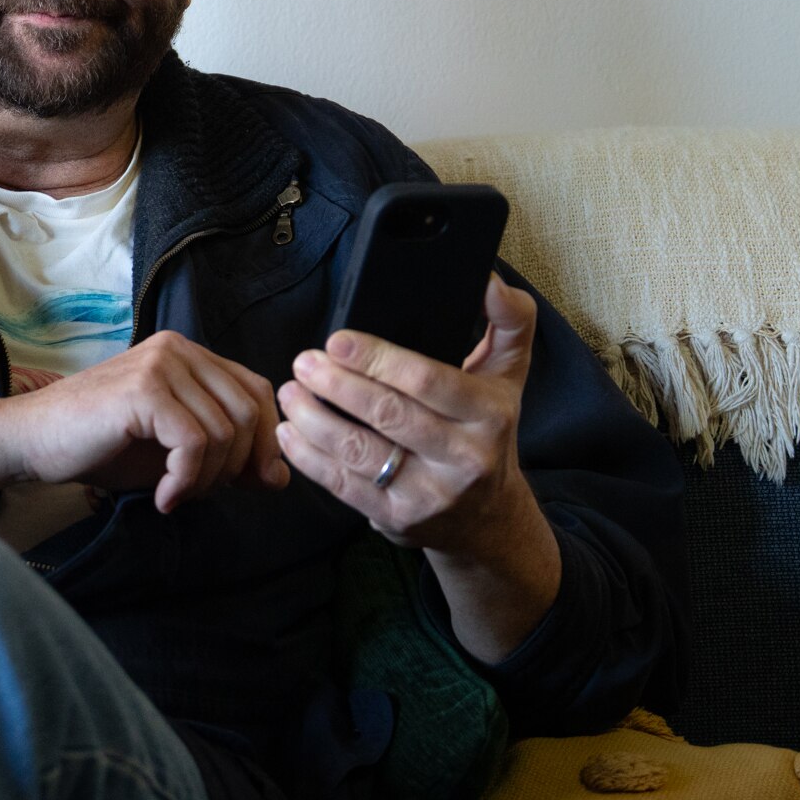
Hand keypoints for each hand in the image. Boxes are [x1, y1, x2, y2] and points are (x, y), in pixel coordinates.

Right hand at [0, 331, 289, 515]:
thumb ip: (227, 459)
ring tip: (174, 493)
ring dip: (207, 479)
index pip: (257, 392)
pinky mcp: (144, 389)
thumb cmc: (100, 447)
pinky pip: (195, 442)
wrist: (32, 442)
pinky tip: (162, 496)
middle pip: (249, 411)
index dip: (261, 443)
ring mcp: (161, 364)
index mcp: (190, 356)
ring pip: (225, 430)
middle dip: (236, 466)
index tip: (241, 483)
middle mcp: (179, 349)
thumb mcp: (174, 455)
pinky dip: (185, 480)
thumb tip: (281, 478)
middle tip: (197, 492)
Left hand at [275, 277, 561, 656]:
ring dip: (314, 420)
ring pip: (360, 452)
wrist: (489, 518)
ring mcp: (431, 494)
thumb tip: (489, 281)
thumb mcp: (510, 375)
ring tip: (289, 393)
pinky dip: (310, 458)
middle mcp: (465, 457)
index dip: (377, 360)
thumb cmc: (489, 430)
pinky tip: (290, 432)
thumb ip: (510, 321)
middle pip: (388, 415)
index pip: (428, 381)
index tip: (336, 341)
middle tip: (303, 362)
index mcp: (490, 414)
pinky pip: (345, 486)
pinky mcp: (398, 519)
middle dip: (337, 386)